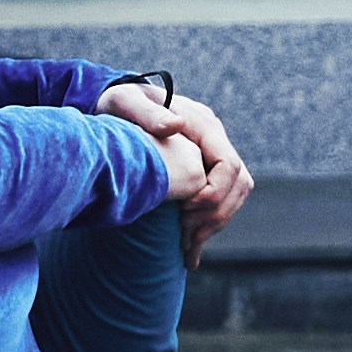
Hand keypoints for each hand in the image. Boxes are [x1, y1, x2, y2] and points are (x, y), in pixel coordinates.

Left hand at [96, 79, 254, 255]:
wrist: (113, 101)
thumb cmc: (117, 101)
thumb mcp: (125, 102)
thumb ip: (148, 113)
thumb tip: (175, 126)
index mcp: (202, 125)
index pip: (229, 165)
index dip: (213, 193)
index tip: (185, 209)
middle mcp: (213, 140)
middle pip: (239, 184)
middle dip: (216, 214)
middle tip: (185, 234)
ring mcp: (210, 156)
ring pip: (233, 197)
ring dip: (214, 225)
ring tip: (186, 245)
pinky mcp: (202, 171)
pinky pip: (218, 202)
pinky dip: (207, 227)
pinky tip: (190, 250)